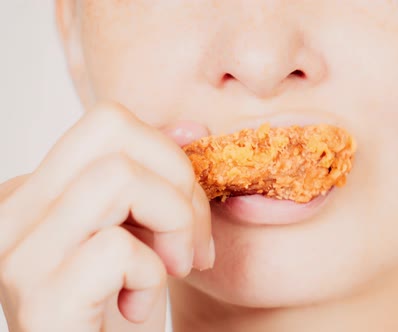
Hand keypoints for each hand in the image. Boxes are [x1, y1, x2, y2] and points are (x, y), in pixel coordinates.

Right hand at [0, 103, 213, 330]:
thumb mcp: (146, 230)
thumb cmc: (120, 308)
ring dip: (174, 223)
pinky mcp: (41, 300)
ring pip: (118, 177)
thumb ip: (161, 176)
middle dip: (178, 178)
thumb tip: (192, 126)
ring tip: (174, 268)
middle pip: (111, 127)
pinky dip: (151, 277)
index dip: (169, 157)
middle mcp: (13, 212)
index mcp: (35, 190)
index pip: (110, 122)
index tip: (189, 213)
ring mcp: (19, 254)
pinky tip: (137, 309)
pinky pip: (117, 248)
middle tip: (191, 241)